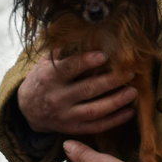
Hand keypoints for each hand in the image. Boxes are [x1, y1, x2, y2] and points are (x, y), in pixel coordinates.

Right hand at [18, 51, 136, 135]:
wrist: (27, 110)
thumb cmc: (41, 80)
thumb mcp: (44, 64)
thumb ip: (62, 52)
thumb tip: (83, 34)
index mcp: (48, 78)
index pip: (68, 69)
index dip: (86, 62)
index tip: (104, 55)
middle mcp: (57, 98)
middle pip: (87, 89)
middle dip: (110, 81)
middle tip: (129, 73)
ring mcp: (65, 116)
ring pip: (94, 110)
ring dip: (116, 101)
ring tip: (133, 91)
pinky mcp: (73, 128)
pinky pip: (96, 127)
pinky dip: (115, 120)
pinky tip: (129, 111)